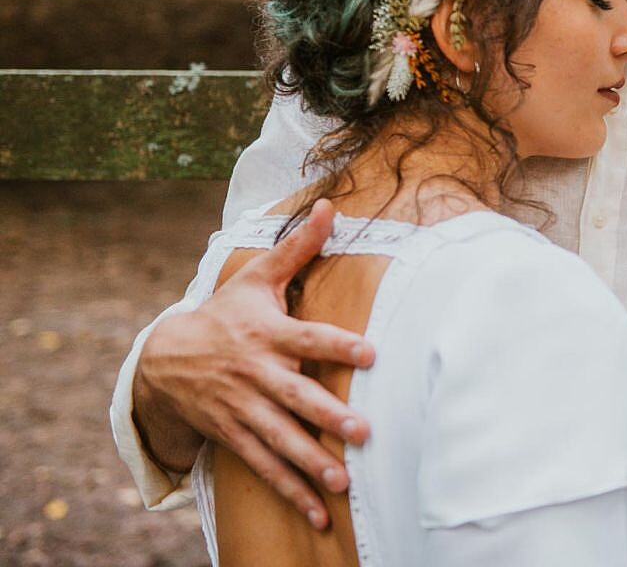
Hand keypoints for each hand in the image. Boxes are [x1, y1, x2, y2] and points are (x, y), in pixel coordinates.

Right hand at [132, 200, 374, 528]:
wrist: (164, 359)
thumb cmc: (226, 312)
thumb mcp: (255, 278)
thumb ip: (297, 248)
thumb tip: (328, 205)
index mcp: (267, 333)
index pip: (307, 338)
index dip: (337, 343)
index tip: (370, 352)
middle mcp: (256, 375)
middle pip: (295, 397)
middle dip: (327, 416)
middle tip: (362, 432)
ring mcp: (243, 409)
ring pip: (280, 440)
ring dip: (310, 463)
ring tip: (343, 481)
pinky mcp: (234, 436)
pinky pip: (264, 468)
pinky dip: (291, 491)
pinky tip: (320, 513)